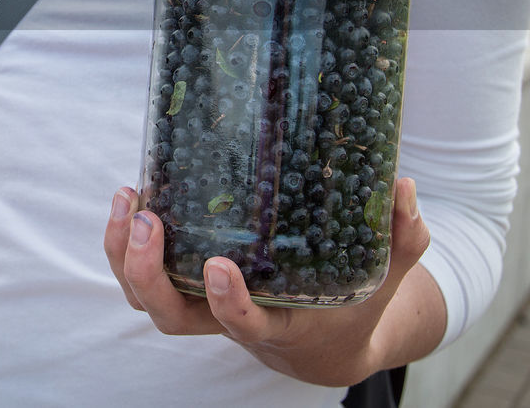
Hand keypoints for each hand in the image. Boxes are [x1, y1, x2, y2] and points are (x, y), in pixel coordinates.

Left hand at [104, 177, 434, 386]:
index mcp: (280, 324)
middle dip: (149, 275)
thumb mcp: (385, 273)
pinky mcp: (187, 287)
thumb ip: (401, 235)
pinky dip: (126, 247)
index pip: (244, 326)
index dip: (228, 304)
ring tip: (128, 201)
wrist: (326, 343)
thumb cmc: (354, 305)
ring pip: (146, 299)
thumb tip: (404, 186)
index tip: (220, 268)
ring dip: (126, 257)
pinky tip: (131, 199)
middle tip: (148, 222)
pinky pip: (143, 278)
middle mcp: (230, 319)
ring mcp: (202, 306)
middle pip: (172, 316)